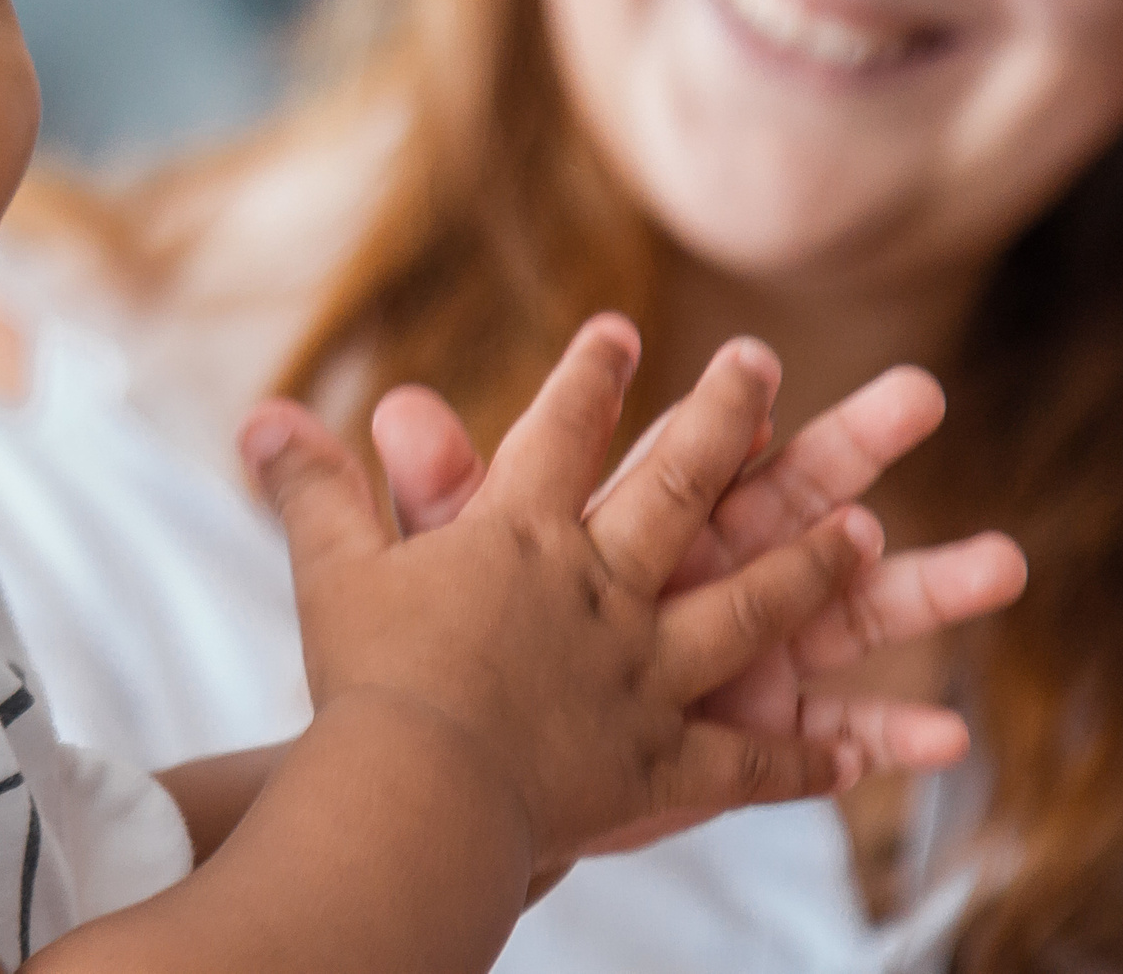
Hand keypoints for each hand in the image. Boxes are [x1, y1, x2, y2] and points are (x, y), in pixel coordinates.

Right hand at [243, 316, 878, 888]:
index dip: (588, 378)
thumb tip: (259, 412)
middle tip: (758, 361)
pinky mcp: (663, 760)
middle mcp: (601, 588)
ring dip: (810, 565)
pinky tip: (856, 754)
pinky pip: (748, 762)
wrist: (416, 792)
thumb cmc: (368, 678)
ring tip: (863, 529)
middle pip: (679, 487)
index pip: (561, 435)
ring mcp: (646, 672)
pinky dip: (806, 759)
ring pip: (750, 606)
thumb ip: (309, 487)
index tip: (617, 332)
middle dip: (722, 416)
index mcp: (521, 537)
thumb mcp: (332, 571)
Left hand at [371, 342, 1026, 856]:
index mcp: (626, 524)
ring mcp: (735, 653)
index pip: (675, 457)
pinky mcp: (746, 740)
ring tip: (1001, 559)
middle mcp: (697, 574)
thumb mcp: (432, 566)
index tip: (758, 363)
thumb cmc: (445, 651)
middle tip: (919, 394)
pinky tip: (948, 737)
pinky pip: (829, 738)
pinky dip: (884, 738)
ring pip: (841, 611)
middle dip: (849, 448)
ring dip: (918, 585)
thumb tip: (365, 411)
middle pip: (783, 500)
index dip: (709, 416)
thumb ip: (428, 492)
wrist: (459, 760)